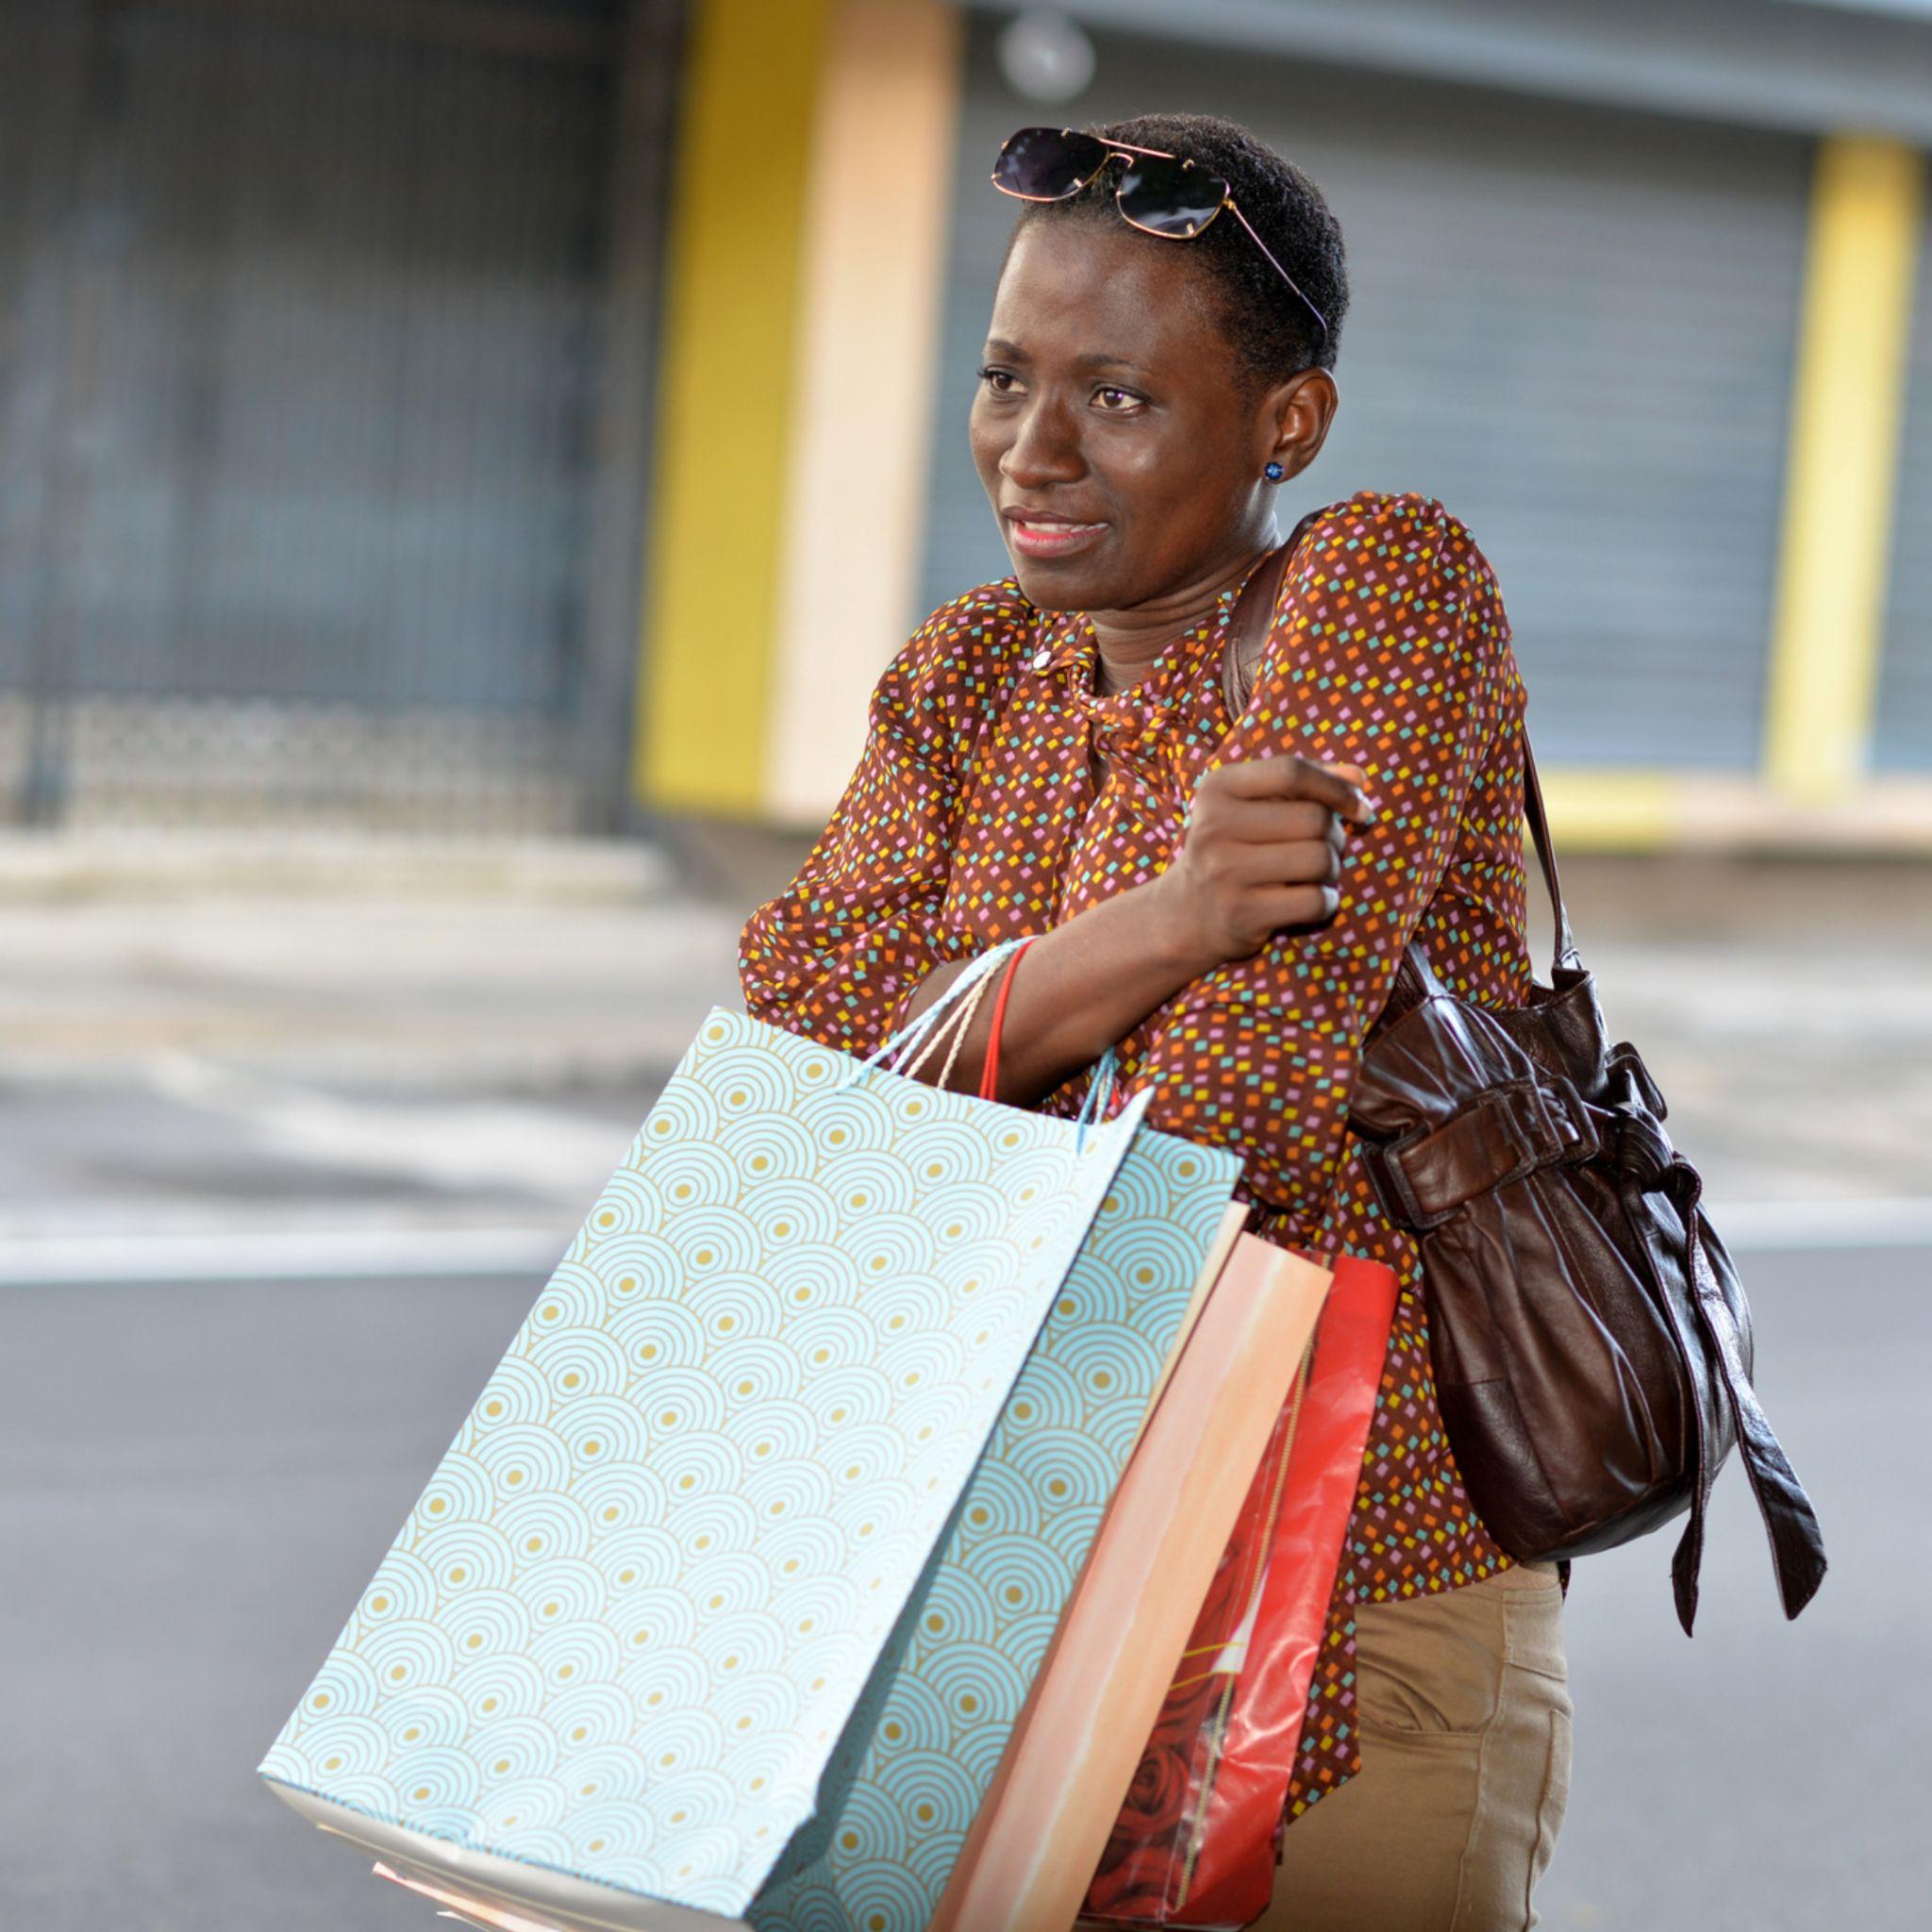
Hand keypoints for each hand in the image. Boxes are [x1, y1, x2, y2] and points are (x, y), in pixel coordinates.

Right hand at [1149, 754, 1374, 971]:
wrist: (1188, 913)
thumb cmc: (1235, 847)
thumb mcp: (1256, 805)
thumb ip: (1306, 782)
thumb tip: (1358, 776)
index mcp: (1217, 788)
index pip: (1290, 771)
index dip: (1335, 787)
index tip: (1359, 805)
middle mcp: (1214, 827)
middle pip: (1313, 819)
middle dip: (1335, 835)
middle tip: (1325, 848)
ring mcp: (1225, 872)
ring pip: (1319, 859)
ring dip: (1332, 869)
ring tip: (1316, 875)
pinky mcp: (1242, 913)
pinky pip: (1315, 901)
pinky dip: (1327, 902)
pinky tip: (1312, 901)